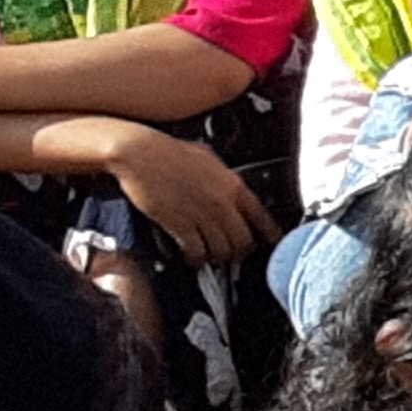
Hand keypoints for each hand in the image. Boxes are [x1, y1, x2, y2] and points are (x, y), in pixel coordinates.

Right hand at [109, 128, 279, 265]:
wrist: (139, 152)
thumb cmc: (169, 151)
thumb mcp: (208, 158)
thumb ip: (223, 177)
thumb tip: (230, 187)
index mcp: (233, 185)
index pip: (262, 217)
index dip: (271, 236)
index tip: (272, 245)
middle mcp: (222, 203)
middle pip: (244, 241)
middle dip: (240, 253)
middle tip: (234, 256)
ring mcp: (202, 215)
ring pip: (223, 250)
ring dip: (218, 258)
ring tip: (212, 257)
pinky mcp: (180, 224)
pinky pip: (197, 252)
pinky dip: (196, 259)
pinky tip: (192, 257)